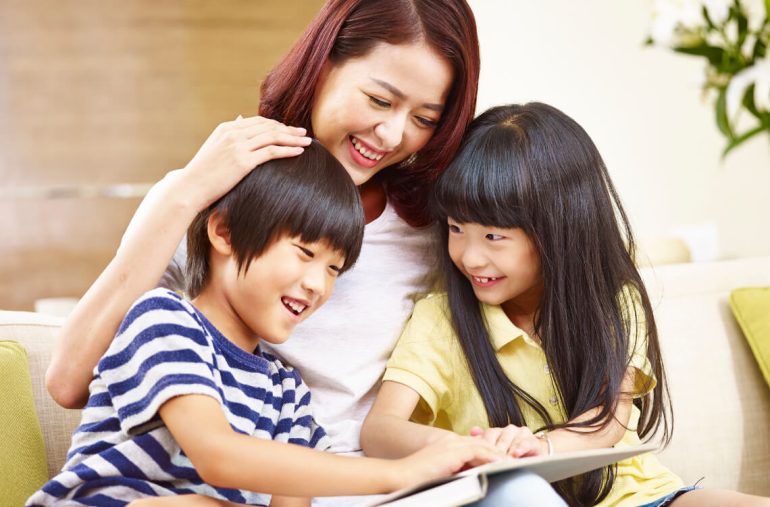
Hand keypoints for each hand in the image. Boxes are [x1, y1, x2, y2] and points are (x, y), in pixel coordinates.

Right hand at [177, 115, 311, 208]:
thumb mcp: (214, 146)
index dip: (277, 125)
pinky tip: (299, 151)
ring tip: (307, 142)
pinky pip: (272, 152)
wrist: (190, 188)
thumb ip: (229, 133)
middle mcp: (233, 133)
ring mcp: (238, 146)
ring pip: (273, 137)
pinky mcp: (243, 161)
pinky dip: (288, 150)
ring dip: (293, 138)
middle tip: (304, 133)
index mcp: (226, 128)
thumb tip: (241, 119)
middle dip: (289, 129)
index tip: (289, 130)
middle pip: (269, 127)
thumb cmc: (202, 172)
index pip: (258, 121)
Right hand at [392, 434, 503, 489]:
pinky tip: (501, 463)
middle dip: (498, 450)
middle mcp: (451, 441)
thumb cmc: (416, 478)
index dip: (489, 451)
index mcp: (448, 445)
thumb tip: (468, 476)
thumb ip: (454, 470)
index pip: (475, 444)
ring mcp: (452, 444)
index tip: (502, 460)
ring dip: (498, 454)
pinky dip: (491, 457)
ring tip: (512, 461)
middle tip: (513, 458)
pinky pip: (478, 452)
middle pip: (482, 442)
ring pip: (483, 445)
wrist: (401, 476)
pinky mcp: (453, 451)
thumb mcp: (440, 472)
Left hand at [469, 425, 546, 457]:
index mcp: (497, 431)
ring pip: (509, 439)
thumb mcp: (496, 452)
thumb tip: (473, 430)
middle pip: (496, 437)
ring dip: (504, 450)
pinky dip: (520, 448)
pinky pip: (525, 443)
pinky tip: (516, 454)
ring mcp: (520, 433)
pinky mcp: (532, 440)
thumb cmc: (512, 457)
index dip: (481, 446)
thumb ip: (484, 442)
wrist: (537, 457)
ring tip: (500, 460)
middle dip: (491, 450)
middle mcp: (508, 430)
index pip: (486, 435)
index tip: (475, 457)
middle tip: (486, 461)